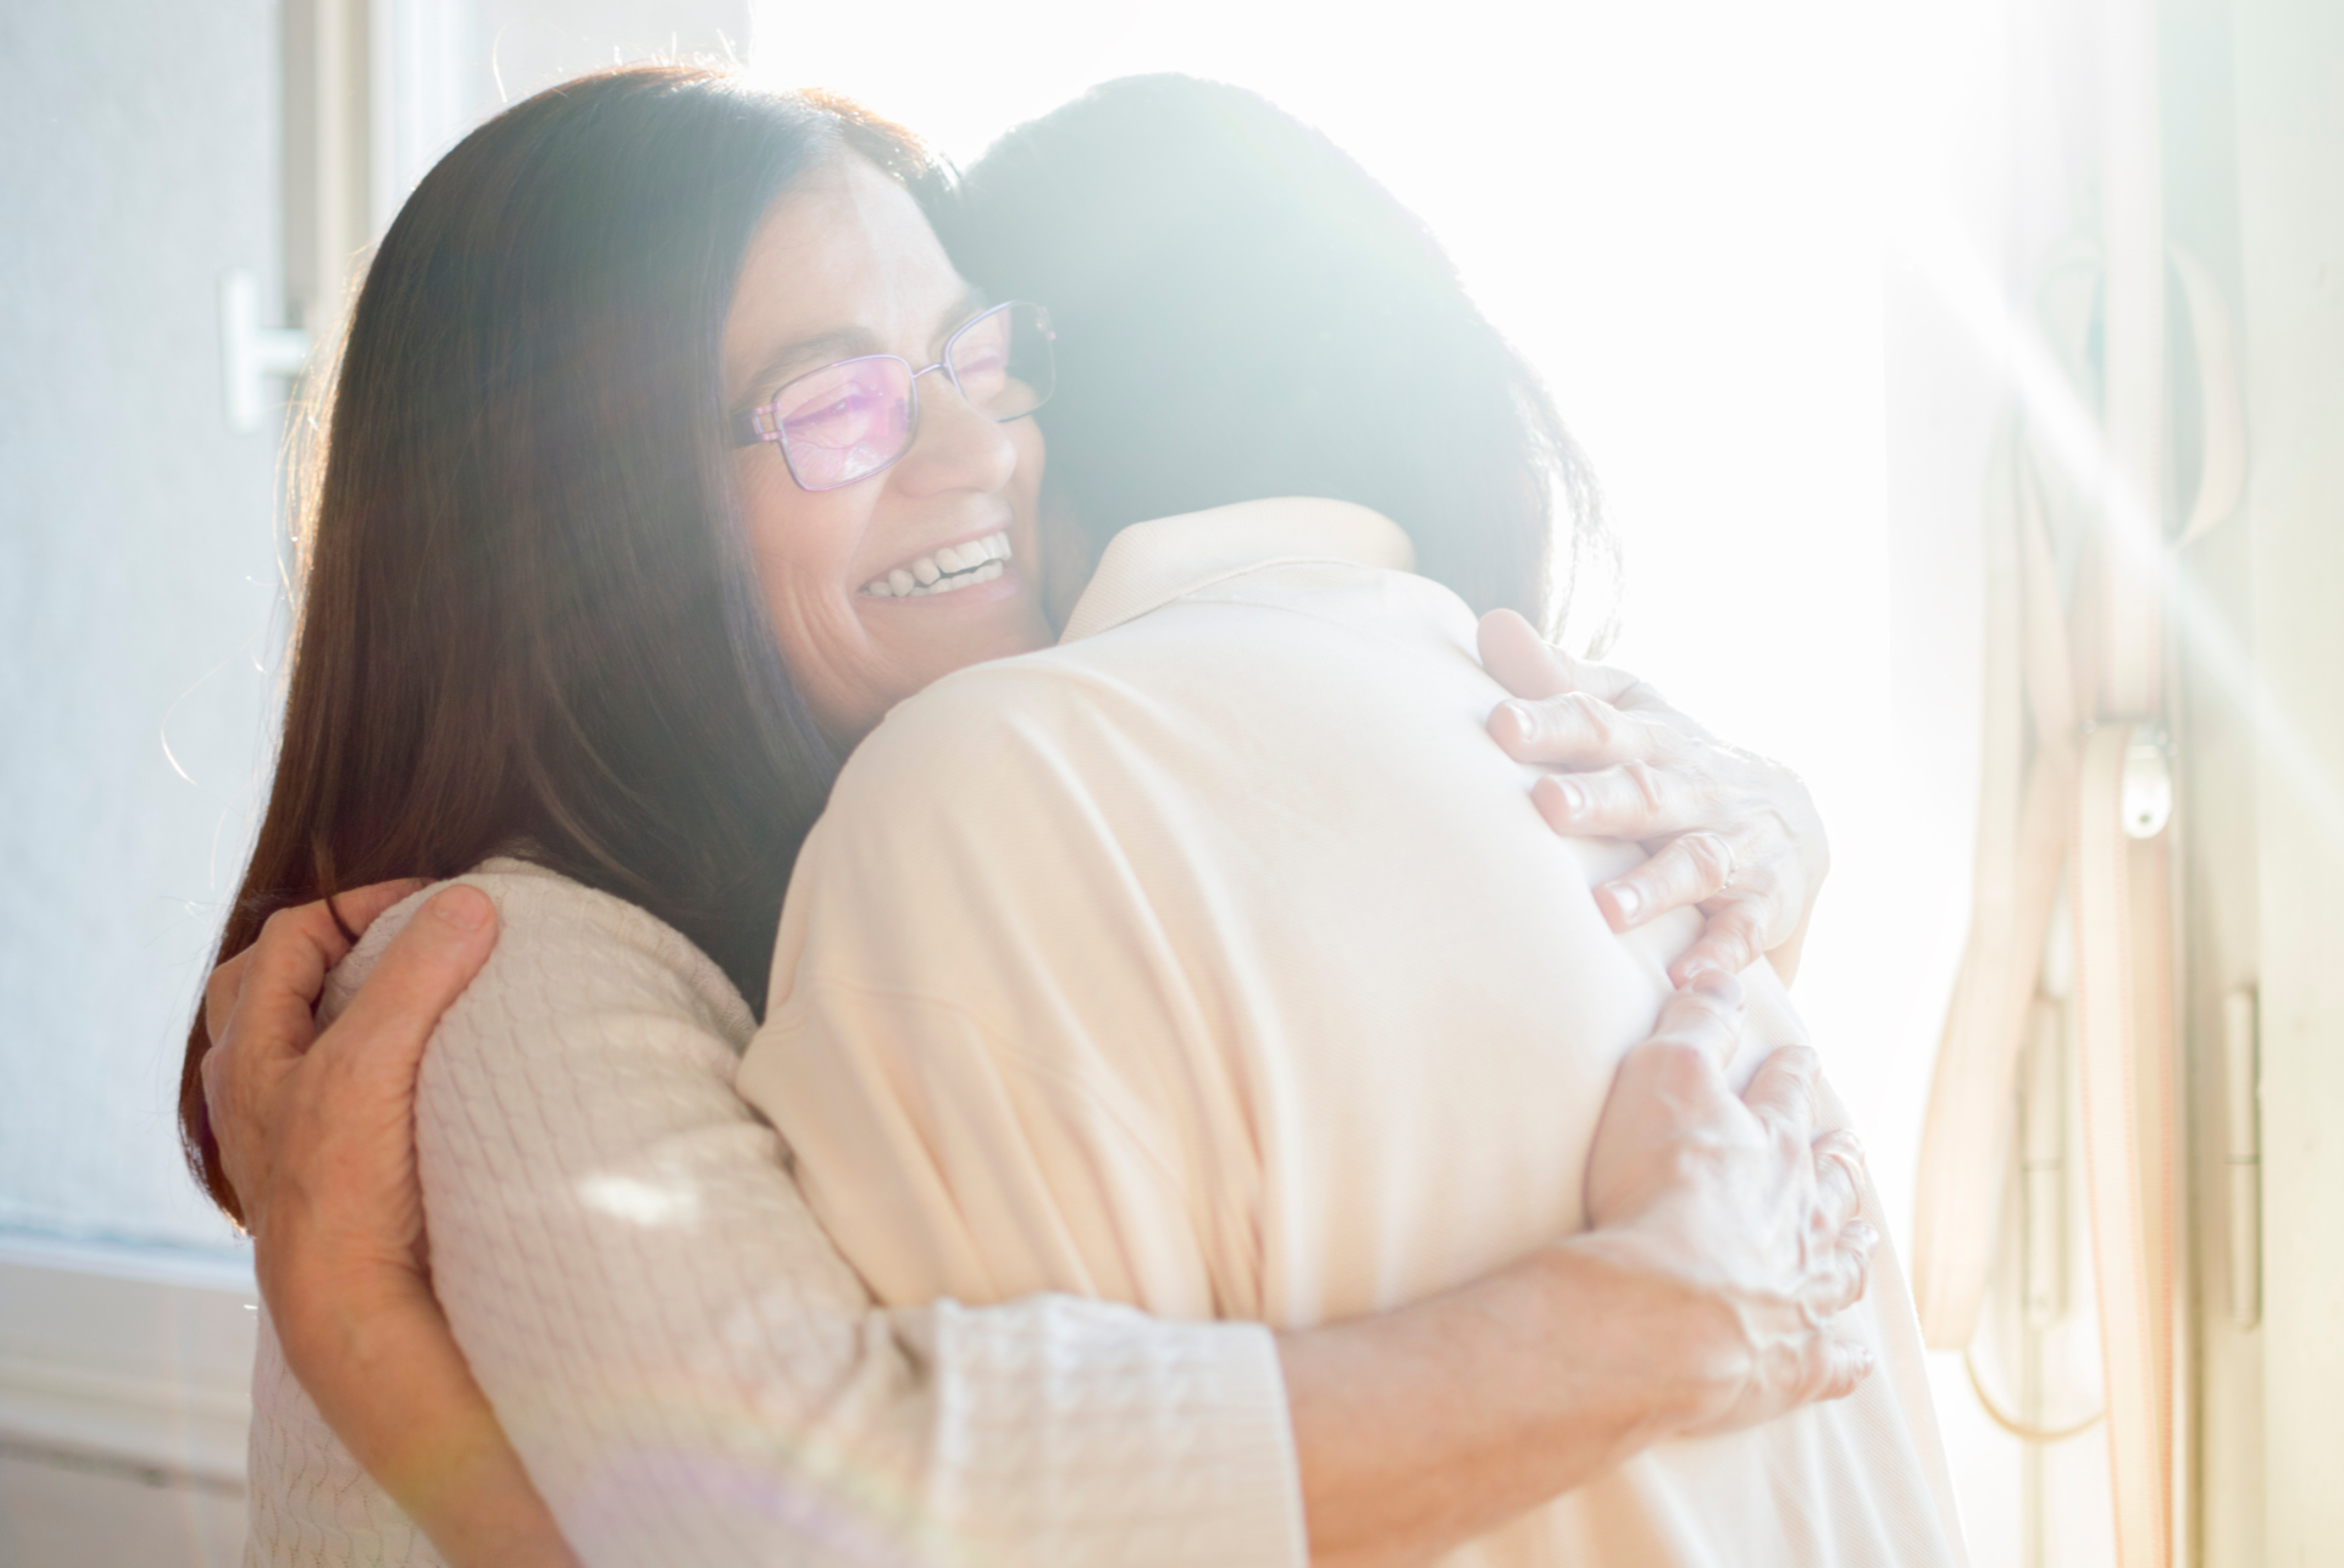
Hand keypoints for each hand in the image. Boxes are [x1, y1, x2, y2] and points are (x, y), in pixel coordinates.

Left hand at [203, 880, 491, 1272]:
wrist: (347, 1309)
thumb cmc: (340, 1190)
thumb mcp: (371, 1063)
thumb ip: (416, 975)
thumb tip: (467, 901)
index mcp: (248, 1050)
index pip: (294, 933)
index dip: (363, 902)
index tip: (437, 903)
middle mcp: (250, 1090)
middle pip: (269, 983)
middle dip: (334, 947)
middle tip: (407, 939)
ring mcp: (280, 1135)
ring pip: (293, 1042)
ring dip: (344, 1007)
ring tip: (408, 1000)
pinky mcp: (319, 1173)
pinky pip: (329, 1095)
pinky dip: (364, 1066)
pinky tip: (407, 1080)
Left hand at [1477, 608, 1828, 982]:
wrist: (1788, 813)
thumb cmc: (1670, 759)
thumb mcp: (1626, 711)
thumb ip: (1557, 680)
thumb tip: (1490, 624)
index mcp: (1651, 737)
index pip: (1596, 722)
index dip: (1551, 721)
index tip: (1501, 724)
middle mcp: (1697, 784)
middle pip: (1645, 789)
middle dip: (1599, 799)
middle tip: (1548, 805)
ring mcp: (1737, 842)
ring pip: (1696, 863)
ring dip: (1654, 887)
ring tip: (1606, 911)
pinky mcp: (1767, 902)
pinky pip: (1747, 930)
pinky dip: (1722, 954)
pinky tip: (1688, 979)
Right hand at [1570, 971, 1875, 1435]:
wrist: (1666, 1309)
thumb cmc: (1660, 1188)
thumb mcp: (1665, 1077)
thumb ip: (1695, 1024)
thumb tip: (1722, 975)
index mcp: (1772, 1143)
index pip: (1784, 1094)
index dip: (1789, 1072)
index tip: (1802, 1056)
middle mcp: (1803, 1214)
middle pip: (1829, 1178)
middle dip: (1835, 1157)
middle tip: (1846, 1143)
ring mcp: (1807, 1290)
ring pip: (1842, 1261)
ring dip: (1849, 1245)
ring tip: (1860, 1234)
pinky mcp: (1798, 1360)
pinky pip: (1837, 1358)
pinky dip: (1847, 1354)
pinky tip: (1855, 1354)